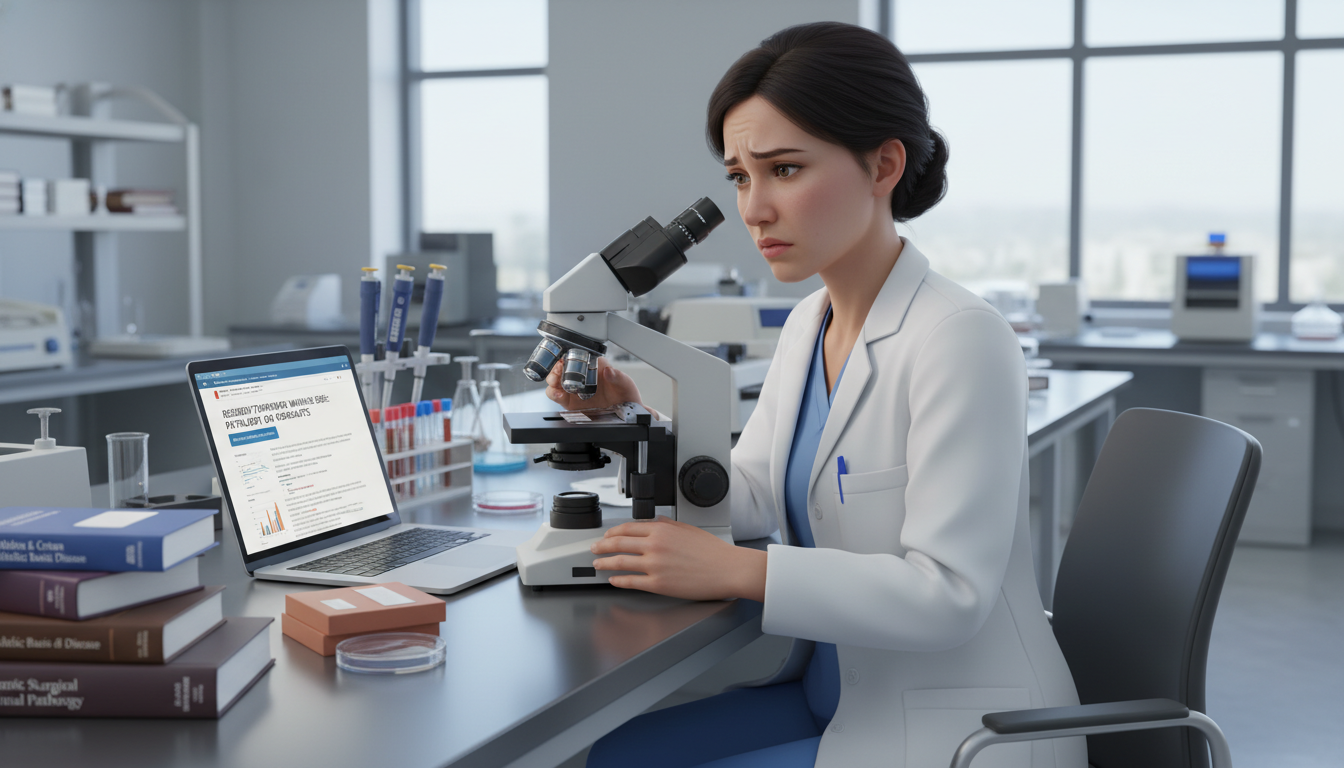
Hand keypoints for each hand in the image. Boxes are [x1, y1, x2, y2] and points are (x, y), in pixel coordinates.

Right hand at [545, 356, 643, 410]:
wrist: (626, 413)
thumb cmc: (625, 394)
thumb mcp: (625, 384)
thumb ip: (618, 377)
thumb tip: (609, 371)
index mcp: (592, 366)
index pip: (575, 357)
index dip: (566, 357)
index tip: (563, 361)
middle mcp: (581, 376)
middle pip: (560, 369)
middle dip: (555, 370)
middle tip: (557, 373)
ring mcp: (574, 389)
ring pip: (556, 382)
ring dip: (552, 381)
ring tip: (555, 384)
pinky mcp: (571, 403)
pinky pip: (558, 397)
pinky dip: (554, 395)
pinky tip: (558, 395)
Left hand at [591, 516, 766, 601]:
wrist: (727, 569)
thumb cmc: (713, 551)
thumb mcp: (689, 529)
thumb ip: (668, 525)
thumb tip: (656, 522)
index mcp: (661, 530)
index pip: (627, 528)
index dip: (612, 532)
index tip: (607, 535)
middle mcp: (654, 546)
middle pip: (618, 543)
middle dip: (601, 546)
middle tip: (594, 548)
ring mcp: (654, 566)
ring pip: (619, 562)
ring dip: (604, 563)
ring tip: (597, 564)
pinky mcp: (658, 585)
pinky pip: (631, 582)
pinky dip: (618, 580)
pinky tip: (613, 580)